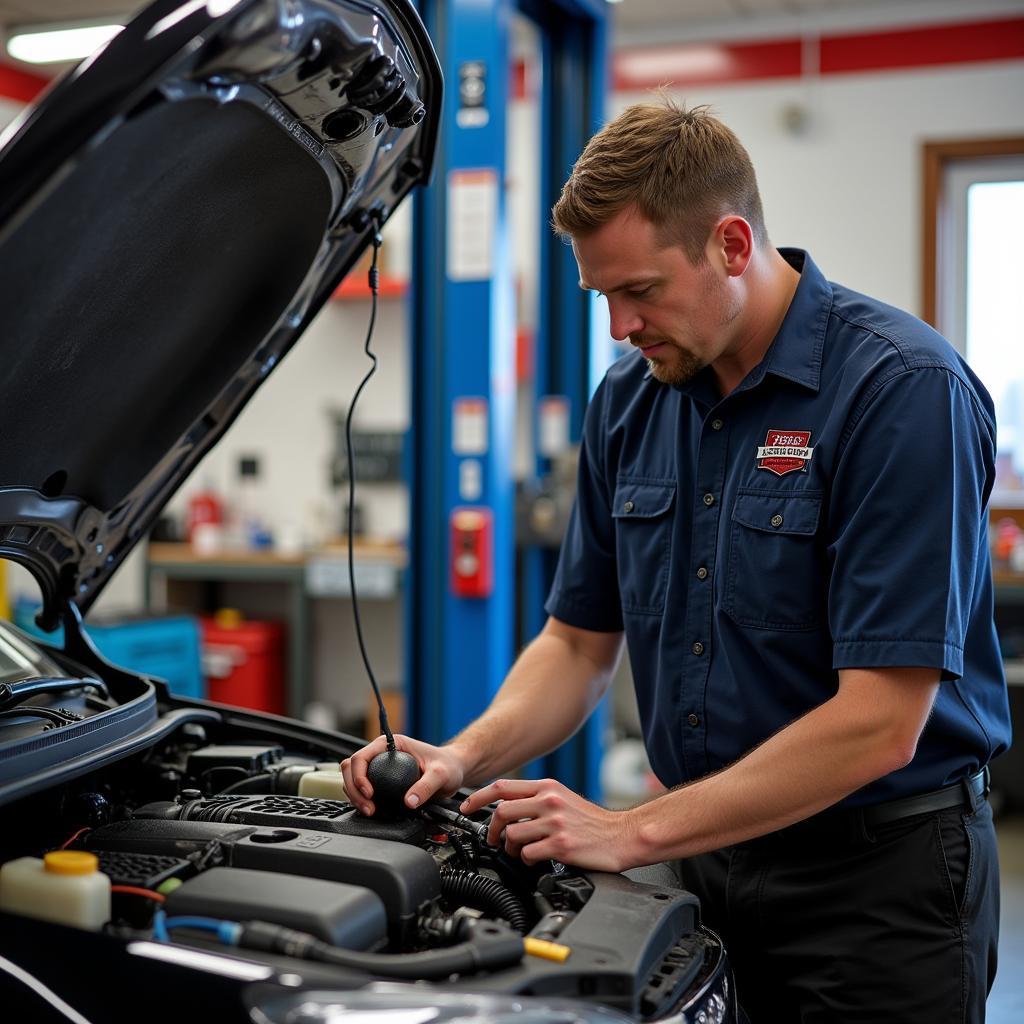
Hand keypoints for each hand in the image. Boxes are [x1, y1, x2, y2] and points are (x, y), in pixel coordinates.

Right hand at [340, 734, 466, 814]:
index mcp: (391, 744)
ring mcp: (380, 766)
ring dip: (355, 796)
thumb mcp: (441, 774)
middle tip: (368, 807)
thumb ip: (426, 787)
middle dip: (354, 789)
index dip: (359, 775)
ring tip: (370, 810)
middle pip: (351, 767)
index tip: (370, 793)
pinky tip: (372, 809)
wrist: (453, 770)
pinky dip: (361, 799)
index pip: (362, 756)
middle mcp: (382, 753)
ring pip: (353, 778)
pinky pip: (361, 788)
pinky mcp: (381, 779)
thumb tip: (409, 801)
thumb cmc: (447, 765)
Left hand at [460, 778, 638, 871]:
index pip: (502, 787)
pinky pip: (527, 854)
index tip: (466, 806)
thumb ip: (537, 799)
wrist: (622, 836)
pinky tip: (535, 859)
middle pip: (501, 811)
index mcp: (548, 787)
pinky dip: (525, 860)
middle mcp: (549, 802)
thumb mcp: (563, 798)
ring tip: (517, 851)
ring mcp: (555, 823)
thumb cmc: (592, 821)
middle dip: (490, 829)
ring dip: (508, 847)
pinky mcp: (560, 845)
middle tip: (493, 839)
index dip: (478, 797)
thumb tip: (506, 806)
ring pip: (512, 834)